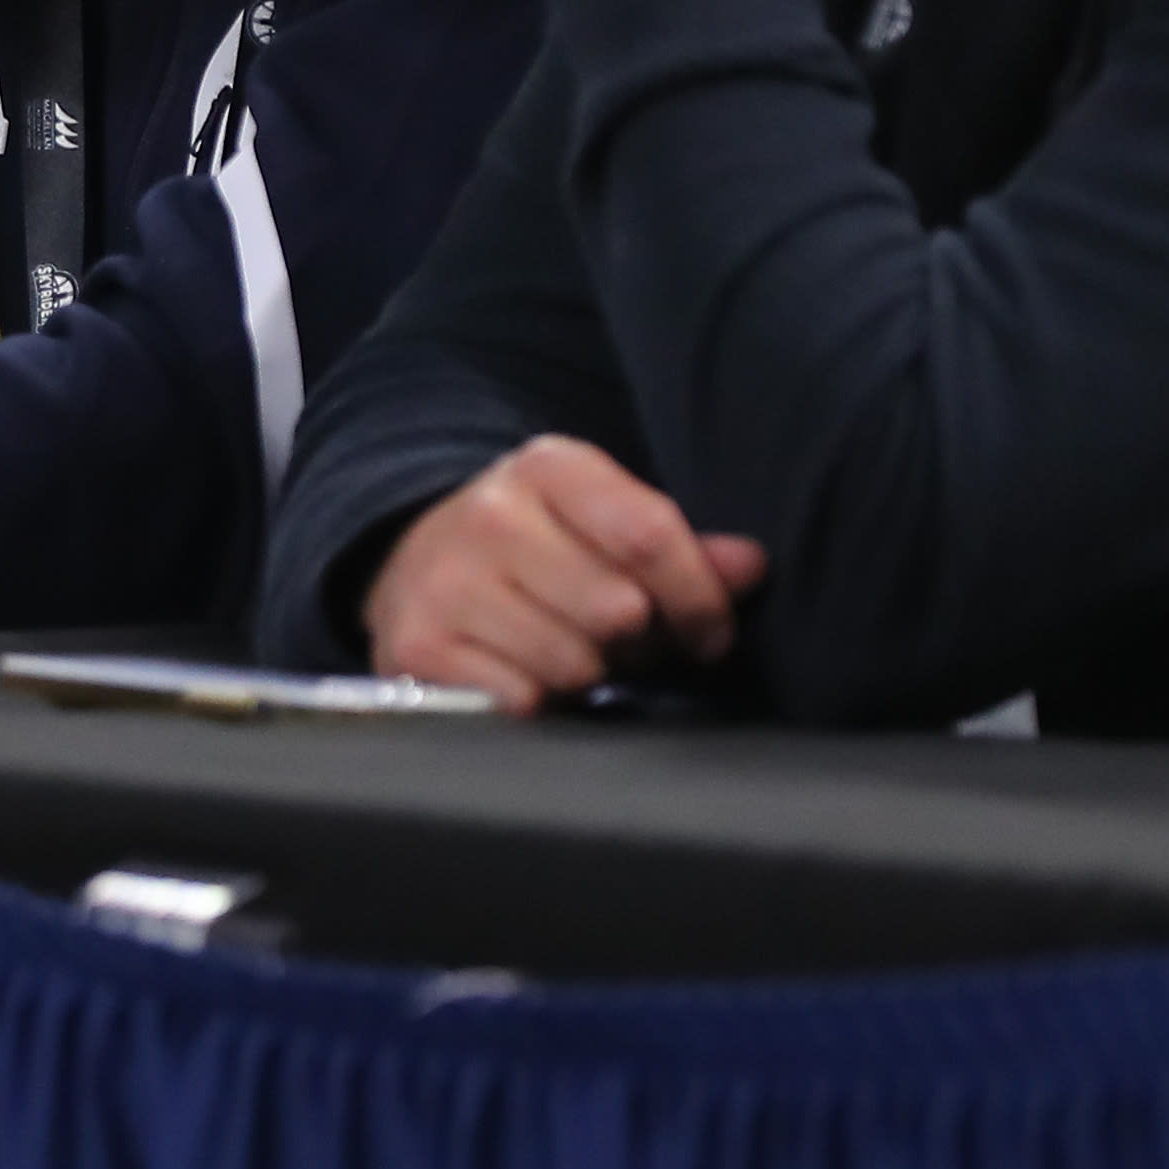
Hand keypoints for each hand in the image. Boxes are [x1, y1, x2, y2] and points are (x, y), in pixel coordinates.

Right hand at [363, 434, 769, 713]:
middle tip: (623, 638)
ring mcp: (448, 581)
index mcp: (547, 467)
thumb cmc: (538, 550)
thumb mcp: (603, 525)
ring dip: (588, 673)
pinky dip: (537, 700)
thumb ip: (679, 548)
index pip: (648, 535)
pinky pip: (524, 701)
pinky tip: (523, 671)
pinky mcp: (420, 645)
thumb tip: (752, 564)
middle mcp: (490, 514)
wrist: (416, 566)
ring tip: (570, 649)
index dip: (700, 598)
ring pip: (575, 663)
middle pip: (618, 609)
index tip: (709, 631)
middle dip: (637, 639)